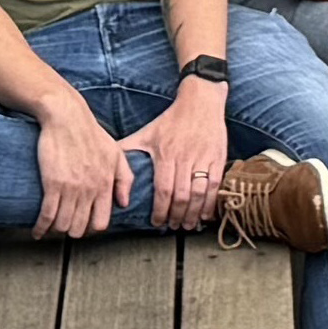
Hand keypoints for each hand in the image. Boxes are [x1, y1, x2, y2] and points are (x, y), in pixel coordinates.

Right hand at [32, 97, 132, 238]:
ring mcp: (71, 188)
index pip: (100, 222)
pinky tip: (37, 231)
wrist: (66, 117)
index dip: (90, 228)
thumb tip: (124, 203)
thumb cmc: (91, 133)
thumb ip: (125, 179)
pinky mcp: (53, 183)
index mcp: (105, 184)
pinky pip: (47, 215)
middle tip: (64, 227)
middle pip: (79, 228)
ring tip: (51, 228)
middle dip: (71, 231)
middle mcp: (90, 189)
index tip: (82, 226)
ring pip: (63, 225)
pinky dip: (41, 227)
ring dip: (56, 230)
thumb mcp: (116, 154)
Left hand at [126, 86, 229, 228]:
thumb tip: (109, 162)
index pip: (163, 190)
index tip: (157, 222)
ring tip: (188, 225)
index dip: (160, 210)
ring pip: (199, 194)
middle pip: (181, 196)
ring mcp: (203, 158)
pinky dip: (210, 203)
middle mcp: (185, 157)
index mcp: (166, 153)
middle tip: (173, 227)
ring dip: (193, 214)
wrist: (200, 101)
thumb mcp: (147, 132)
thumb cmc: (171, 119)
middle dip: (177, 216)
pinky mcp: (217, 157)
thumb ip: (129, 148)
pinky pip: (215, 185)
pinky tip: (205, 215)